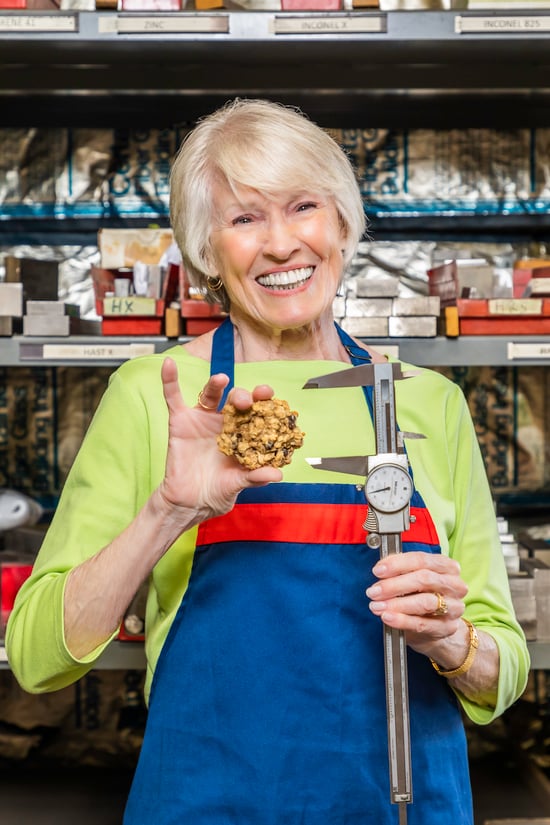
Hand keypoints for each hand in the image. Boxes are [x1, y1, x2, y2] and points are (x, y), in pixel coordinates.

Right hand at [157, 357, 281, 527]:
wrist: (188, 502)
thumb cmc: (217, 491)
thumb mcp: (237, 485)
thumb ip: (255, 477)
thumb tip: (277, 474)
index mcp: (243, 432)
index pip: (256, 411)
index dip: (263, 401)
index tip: (269, 395)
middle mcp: (224, 421)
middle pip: (235, 399)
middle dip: (242, 396)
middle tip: (246, 400)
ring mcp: (202, 419)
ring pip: (210, 394)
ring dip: (215, 383)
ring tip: (221, 379)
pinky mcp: (180, 421)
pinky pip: (173, 397)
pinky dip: (170, 381)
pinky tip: (169, 365)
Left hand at [365, 551, 467, 655]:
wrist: (437, 627)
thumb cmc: (422, 596)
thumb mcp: (413, 578)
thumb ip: (400, 570)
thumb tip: (381, 569)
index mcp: (447, 566)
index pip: (421, 560)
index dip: (397, 564)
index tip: (378, 570)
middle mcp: (454, 585)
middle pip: (424, 579)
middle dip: (394, 585)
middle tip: (373, 591)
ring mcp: (454, 607)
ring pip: (424, 602)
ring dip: (396, 604)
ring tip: (377, 606)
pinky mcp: (447, 627)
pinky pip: (422, 624)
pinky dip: (402, 620)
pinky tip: (387, 617)